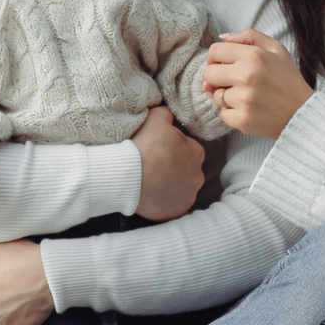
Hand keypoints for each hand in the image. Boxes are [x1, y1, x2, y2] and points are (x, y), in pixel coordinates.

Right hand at [128, 105, 204, 222]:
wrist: (126, 176)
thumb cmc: (143, 146)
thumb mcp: (155, 117)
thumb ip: (166, 114)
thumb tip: (169, 115)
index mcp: (196, 153)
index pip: (188, 148)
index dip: (172, 147)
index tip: (158, 149)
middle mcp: (198, 176)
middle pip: (186, 169)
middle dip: (173, 167)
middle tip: (153, 164)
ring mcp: (188, 195)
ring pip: (180, 188)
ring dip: (170, 184)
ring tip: (151, 180)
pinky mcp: (177, 211)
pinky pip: (174, 204)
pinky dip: (166, 201)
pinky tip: (153, 195)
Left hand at [202, 30, 312, 139]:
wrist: (304, 113)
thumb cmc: (288, 80)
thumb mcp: (276, 49)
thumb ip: (249, 37)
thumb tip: (223, 37)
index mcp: (254, 55)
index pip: (214, 51)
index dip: (215, 59)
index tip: (223, 66)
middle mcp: (247, 75)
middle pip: (209, 74)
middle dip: (218, 79)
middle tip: (234, 83)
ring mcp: (244, 99)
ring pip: (216, 96)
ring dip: (227, 98)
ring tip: (248, 98)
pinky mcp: (243, 119)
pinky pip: (223, 115)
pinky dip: (233, 114)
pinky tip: (250, 111)